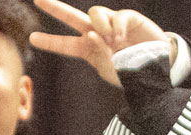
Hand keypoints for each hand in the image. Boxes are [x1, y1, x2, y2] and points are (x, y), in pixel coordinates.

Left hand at [29, 0, 169, 86]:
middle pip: (71, 17)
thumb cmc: (132, 71)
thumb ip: (98, 55)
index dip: (50, 41)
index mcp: (88, 50)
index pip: (65, 45)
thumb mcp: (111, 71)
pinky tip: (121, 37)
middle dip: (55, 8)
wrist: (159, 67)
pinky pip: (117, 16)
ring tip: (111, 39)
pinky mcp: (128, 18)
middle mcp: (97, 33)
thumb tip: (92, 34)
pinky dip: (117, 26)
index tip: (32, 38)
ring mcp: (112, 24)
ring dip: (99, 25)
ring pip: (94, 13)